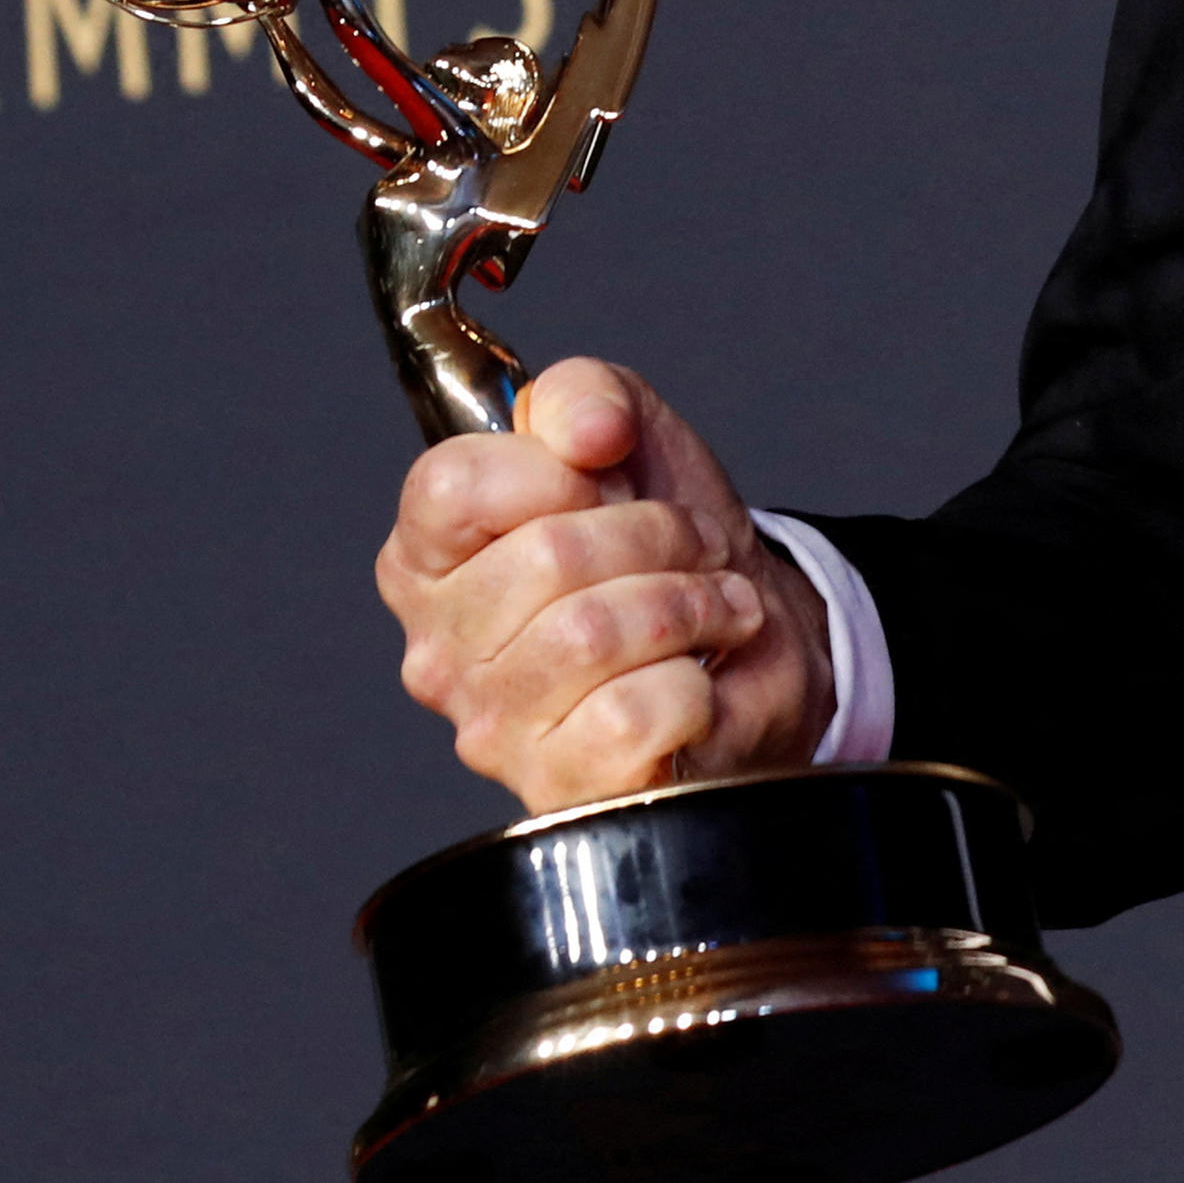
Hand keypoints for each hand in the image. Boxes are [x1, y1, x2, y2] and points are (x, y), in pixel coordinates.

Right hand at [375, 356, 837, 814]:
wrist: (756, 638)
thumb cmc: (667, 539)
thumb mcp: (626, 427)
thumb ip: (584, 394)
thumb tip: (585, 430)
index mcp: (427, 559)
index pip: (450, 487)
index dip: (549, 468)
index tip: (602, 478)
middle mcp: (440, 651)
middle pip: (544, 555)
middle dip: (653, 532)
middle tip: (692, 545)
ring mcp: (496, 730)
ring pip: (592, 632)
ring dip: (688, 601)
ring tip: (714, 603)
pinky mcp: (563, 788)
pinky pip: (635, 712)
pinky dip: (693, 682)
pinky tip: (697, 676)